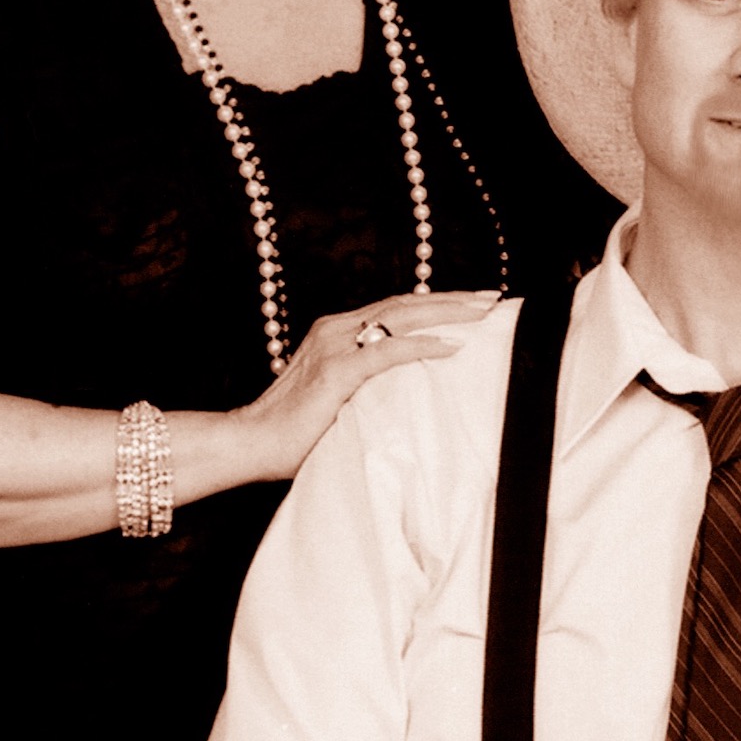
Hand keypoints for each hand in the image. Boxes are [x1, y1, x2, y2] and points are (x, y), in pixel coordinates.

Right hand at [231, 289, 501, 480]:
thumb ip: (367, 383)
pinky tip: (452, 346)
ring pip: (401, 317)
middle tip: (492, 297)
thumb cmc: (292, 430)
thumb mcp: (338, 396)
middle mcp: (336, 329)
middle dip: (452, 299)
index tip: (473, 302)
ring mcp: (334, 346)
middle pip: (405, 304)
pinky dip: (422, 345)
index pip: (396, 307)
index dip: (436, 302)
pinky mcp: (335, 371)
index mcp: (336, 331)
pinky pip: (388, 351)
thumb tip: (409, 390)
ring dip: (447, 312)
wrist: (249, 443)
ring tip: (483, 312)